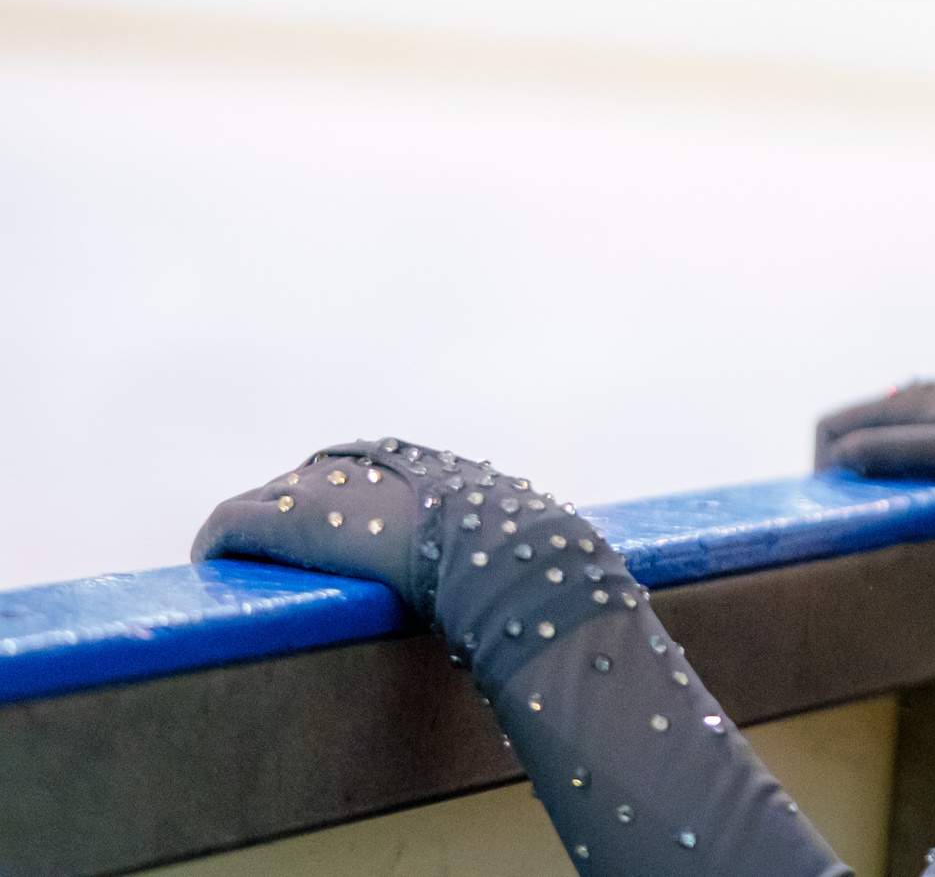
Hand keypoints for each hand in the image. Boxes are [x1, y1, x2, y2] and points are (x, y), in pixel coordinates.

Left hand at [193, 438, 591, 638]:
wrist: (511, 561)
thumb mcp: (545, 557)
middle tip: (291, 561)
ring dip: (260, 534)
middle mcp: (377, 463)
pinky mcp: (288, 517)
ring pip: (271, 500)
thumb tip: (584, 606)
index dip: (357, 500)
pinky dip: (220, 545)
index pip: (375, 467)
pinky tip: (214, 567)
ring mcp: (331, 487)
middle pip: (317, 477)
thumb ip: (542, 565)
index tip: (351, 537)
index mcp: (434, 467)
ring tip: (250, 570)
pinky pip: (232, 524)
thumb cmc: (539, 566)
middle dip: (300, 512)